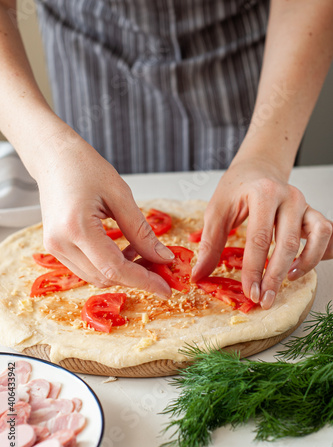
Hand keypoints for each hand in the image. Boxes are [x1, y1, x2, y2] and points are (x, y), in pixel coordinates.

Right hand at [34, 130, 173, 297]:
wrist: (54, 158)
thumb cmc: (83, 167)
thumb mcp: (120, 195)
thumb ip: (141, 231)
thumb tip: (162, 257)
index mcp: (77, 227)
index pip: (115, 268)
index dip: (144, 281)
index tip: (166, 288)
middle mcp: (60, 243)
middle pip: (105, 277)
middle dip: (136, 277)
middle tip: (160, 265)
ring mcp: (54, 247)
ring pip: (95, 277)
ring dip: (123, 273)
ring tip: (142, 254)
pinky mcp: (55, 247)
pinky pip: (86, 268)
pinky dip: (108, 266)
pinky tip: (124, 251)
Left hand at [191, 157, 332, 308]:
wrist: (257, 168)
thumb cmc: (237, 187)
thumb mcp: (217, 210)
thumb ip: (210, 244)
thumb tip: (199, 275)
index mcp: (263, 193)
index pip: (259, 238)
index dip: (254, 269)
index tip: (249, 292)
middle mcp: (289, 197)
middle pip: (288, 243)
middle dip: (276, 276)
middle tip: (264, 299)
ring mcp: (305, 205)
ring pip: (317, 237)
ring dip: (305, 264)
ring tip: (287, 280)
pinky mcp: (312, 213)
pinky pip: (327, 234)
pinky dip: (321, 252)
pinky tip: (304, 266)